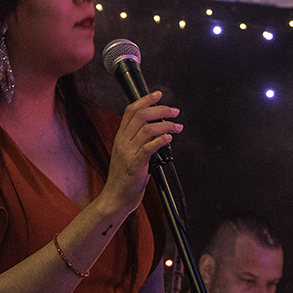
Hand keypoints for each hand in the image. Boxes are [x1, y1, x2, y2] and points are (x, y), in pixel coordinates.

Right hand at [96, 91, 180, 216]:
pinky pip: (150, 147)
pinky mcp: (136, 164)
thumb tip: (157, 131)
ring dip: (166, 124)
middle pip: (141, 115)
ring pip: (148, 128)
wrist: (115, 198)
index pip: (131, 111)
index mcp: (120, 138)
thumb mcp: (127, 154)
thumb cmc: (123, 178)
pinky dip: (162, 139)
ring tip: (178, 127)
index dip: (145, 99)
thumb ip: (138, 142)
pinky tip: (170, 138)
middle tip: (175, 111)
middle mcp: (123, 142)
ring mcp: (129, 152)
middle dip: (161, 109)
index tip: (158, 94)